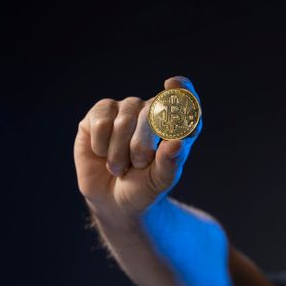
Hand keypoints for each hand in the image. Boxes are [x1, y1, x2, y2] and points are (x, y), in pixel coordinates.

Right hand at [74, 76, 201, 220]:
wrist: (112, 200)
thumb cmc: (143, 188)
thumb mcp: (159, 182)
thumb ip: (170, 163)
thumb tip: (177, 142)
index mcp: (175, 126)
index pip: (185, 100)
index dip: (182, 90)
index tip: (173, 85)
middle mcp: (151, 111)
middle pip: (151, 111)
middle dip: (142, 145)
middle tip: (138, 165)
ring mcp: (125, 110)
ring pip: (124, 121)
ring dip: (119, 153)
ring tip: (119, 168)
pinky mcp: (100, 114)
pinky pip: (101, 122)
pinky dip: (101, 146)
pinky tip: (102, 154)